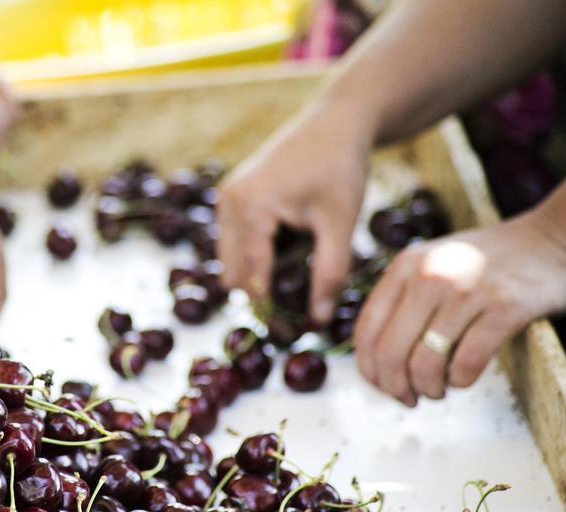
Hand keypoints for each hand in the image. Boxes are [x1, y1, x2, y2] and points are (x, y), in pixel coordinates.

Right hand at [217, 106, 373, 322]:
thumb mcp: (340, 224)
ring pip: (231, 263)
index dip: (269, 312)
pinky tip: (290, 251)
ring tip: (298, 279)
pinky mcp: (231, 198)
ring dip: (258, 277)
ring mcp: (225, 199)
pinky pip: (235, 244)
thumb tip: (319, 320)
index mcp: (250, 207)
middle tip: (297, 315)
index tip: (290, 336)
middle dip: (260, 298)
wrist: (336, 121)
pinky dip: (257, 258)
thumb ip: (330, 274)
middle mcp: (228, 204)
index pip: (251, 278)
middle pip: (233, 275)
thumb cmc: (341, 167)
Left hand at [353, 211, 565, 405]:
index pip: (366, 331)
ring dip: (429, 389)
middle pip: (390, 352)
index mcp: (405, 267)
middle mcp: (430, 276)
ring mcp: (468, 290)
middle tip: (409, 398)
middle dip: (395, 387)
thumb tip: (375, 363)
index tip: (383, 386)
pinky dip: (460, 381)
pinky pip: (467, 363)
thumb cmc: (484, 264)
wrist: (550, 239)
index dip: (369, 369)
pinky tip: (462, 378)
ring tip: (438, 390)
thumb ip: (401, 301)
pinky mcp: (505, 307)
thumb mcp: (431, 266)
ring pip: (425, 363)